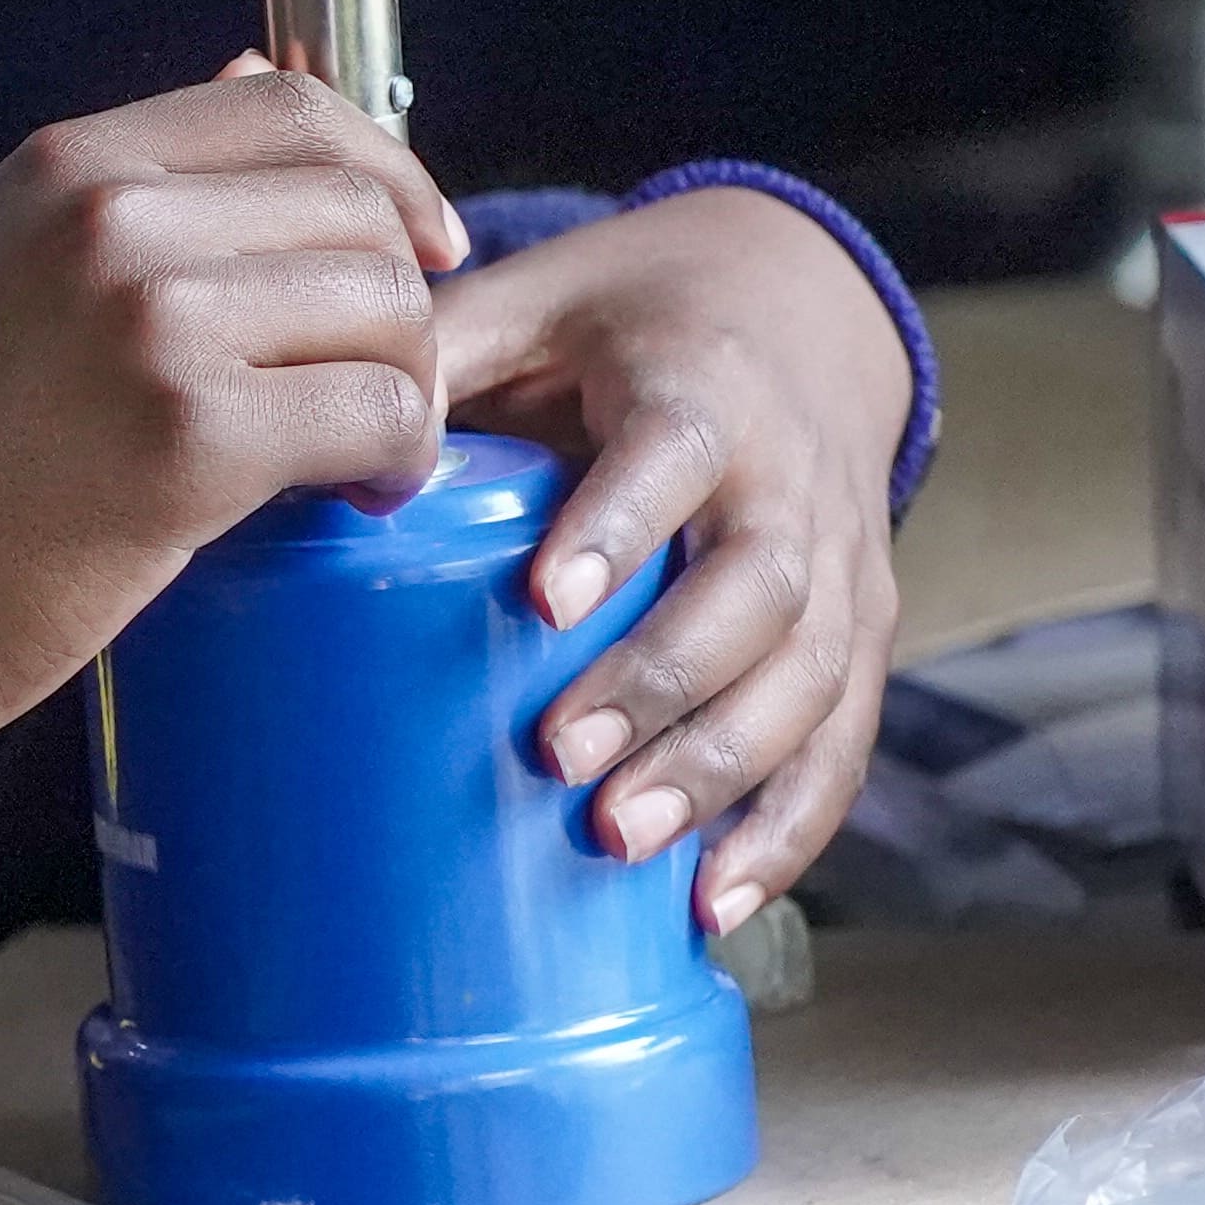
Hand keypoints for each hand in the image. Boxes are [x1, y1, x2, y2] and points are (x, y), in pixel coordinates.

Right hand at [0, 70, 457, 793]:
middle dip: (401, 306)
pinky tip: (355, 500)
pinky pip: (380, 414)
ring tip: (362, 458)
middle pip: (359, 213)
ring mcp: (151, 322)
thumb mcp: (0, 270)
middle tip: (376, 394)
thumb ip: (126, 196)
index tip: (417, 251)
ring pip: (388, 310)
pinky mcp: (190, 438)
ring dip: (407, 390)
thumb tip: (262, 68)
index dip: (390, 173)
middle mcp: (112, 219)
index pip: (294, 109)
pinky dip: (396, 460)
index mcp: (67, 166)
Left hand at [430, 184, 908, 929]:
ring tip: (625, 841)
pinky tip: (717, 904)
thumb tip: (343, 448)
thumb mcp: (534, 300)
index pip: (676, 455)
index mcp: (706, 388)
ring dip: (724, 769)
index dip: (620, 527)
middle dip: (664, 682)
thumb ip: (439, 355)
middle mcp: (792, 479)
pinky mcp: (861, 630)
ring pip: (812, 678)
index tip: (545, 599)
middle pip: (757, 591)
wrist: (800, 302)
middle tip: (562, 759)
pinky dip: (789, 828)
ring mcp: (843, 562)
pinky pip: (843, 739)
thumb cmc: (630, 315)